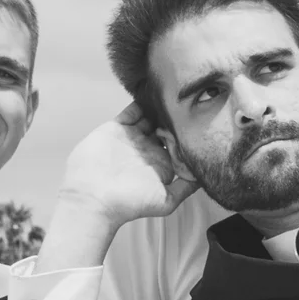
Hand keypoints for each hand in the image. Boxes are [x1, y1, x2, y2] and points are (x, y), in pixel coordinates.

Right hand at [54, 105, 199, 225]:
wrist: (93, 197)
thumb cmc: (130, 203)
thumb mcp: (166, 201)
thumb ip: (186, 188)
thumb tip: (205, 176)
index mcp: (161, 165)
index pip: (181, 145)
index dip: (189, 137)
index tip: (197, 130)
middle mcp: (149, 150)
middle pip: (168, 128)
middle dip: (177, 120)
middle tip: (187, 111)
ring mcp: (133, 138)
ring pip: (152, 118)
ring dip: (162, 109)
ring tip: (173, 99)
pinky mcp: (117, 128)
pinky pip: (132, 111)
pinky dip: (142, 103)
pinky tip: (153, 97)